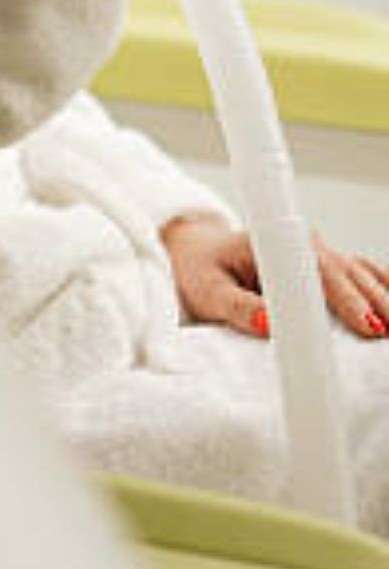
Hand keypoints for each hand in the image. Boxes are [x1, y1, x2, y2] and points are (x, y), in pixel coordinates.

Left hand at [160, 212, 388, 339]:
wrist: (197, 254)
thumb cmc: (199, 270)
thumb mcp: (207, 291)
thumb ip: (236, 307)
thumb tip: (269, 324)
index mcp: (272, 242)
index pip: (317, 270)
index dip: (345, 299)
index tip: (367, 325)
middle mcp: (301, 243)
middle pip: (346, 273)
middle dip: (373, 303)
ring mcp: (316, 254)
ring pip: (359, 273)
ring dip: (382, 297)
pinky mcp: (323, 268)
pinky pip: (360, 274)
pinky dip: (380, 286)